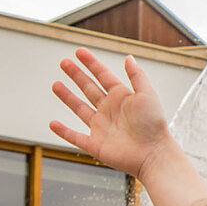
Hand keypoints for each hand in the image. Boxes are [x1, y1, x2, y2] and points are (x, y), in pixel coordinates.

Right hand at [49, 49, 176, 176]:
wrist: (153, 154)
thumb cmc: (154, 125)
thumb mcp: (147, 94)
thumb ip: (137, 76)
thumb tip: (128, 57)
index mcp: (122, 97)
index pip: (102, 75)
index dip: (91, 63)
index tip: (79, 51)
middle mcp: (110, 110)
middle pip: (89, 88)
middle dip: (76, 75)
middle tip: (64, 62)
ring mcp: (101, 127)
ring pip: (80, 109)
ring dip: (67, 97)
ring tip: (56, 85)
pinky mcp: (95, 145)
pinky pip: (75, 137)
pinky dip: (63, 131)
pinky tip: (53, 123)